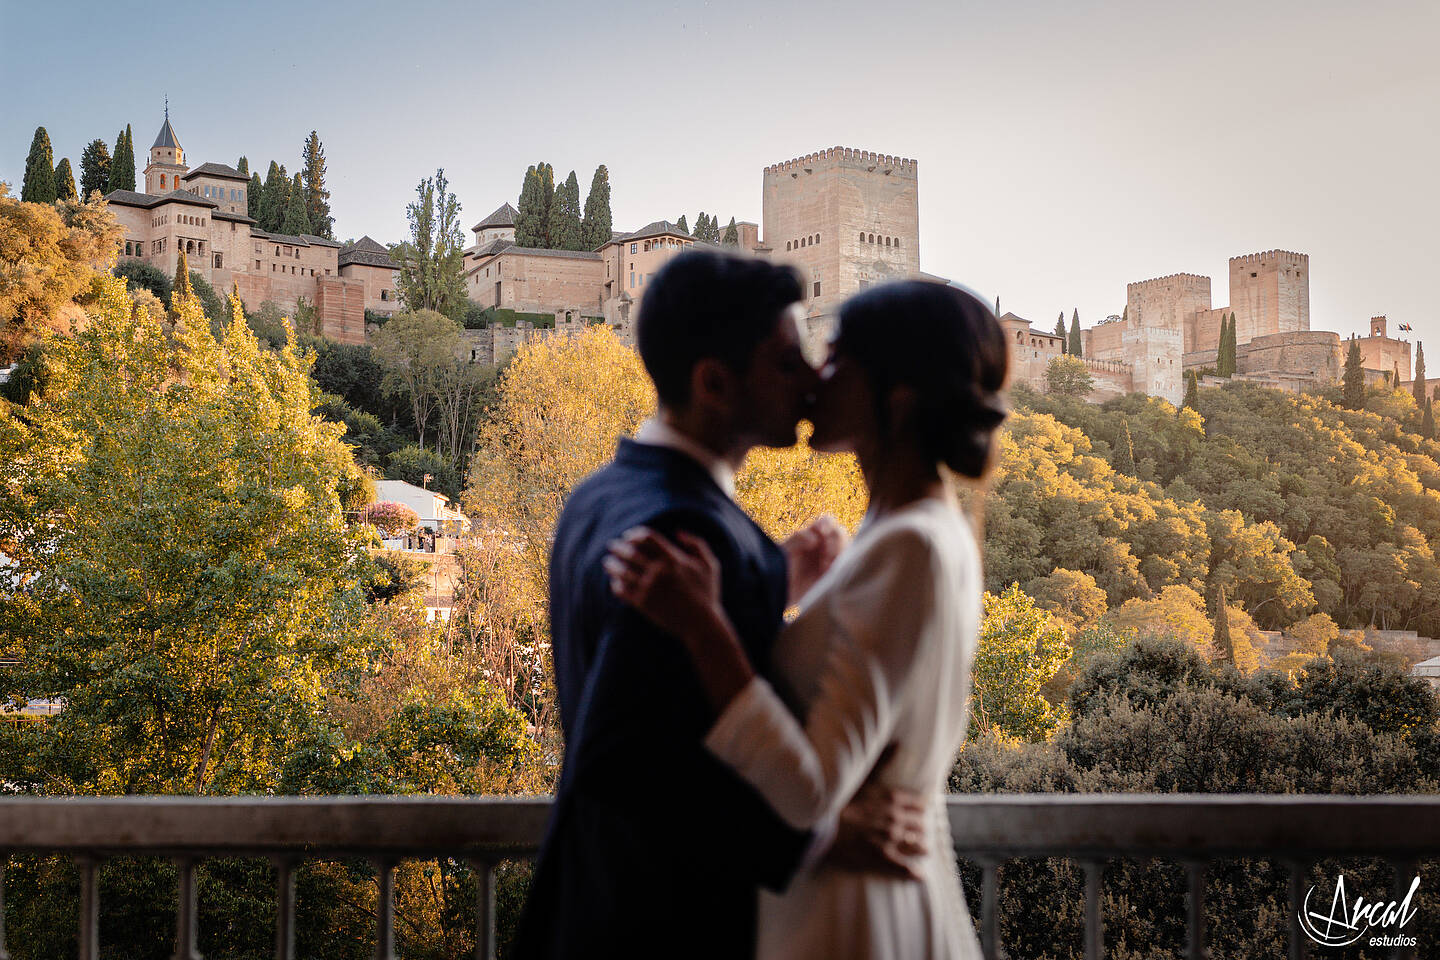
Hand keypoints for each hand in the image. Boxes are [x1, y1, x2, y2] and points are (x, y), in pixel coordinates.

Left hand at [605, 526, 721, 637]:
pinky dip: (615, 584)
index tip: (628, 536)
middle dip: (618, 547)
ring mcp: (649, 587)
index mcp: (674, 559)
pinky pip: (622, 590)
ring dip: (612, 564)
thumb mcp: (710, 565)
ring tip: (607, 562)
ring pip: (622, 570)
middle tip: (611, 546)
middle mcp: (659, 571)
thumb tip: (678, 532)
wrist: (701, 624)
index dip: (634, 534)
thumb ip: (696, 544)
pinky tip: (614, 582)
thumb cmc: (707, 594)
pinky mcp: (643, 603)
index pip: (647, 538)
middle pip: (631, 552)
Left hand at [781, 514, 848, 605]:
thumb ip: (798, 539)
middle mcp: (824, 545)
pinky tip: (827, 572)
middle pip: (840, 534)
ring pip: (845, 549)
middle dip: (836, 541)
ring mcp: (830, 560)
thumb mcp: (784, 551)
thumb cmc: (778, 568)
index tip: (821, 531)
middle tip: (826, 553)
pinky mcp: (833, 574)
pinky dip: (840, 566)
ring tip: (825, 566)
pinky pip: (845, 566)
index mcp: (813, 535)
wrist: (778, 592)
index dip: (827, 524)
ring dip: (839, 554)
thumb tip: (815, 537)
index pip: (827, 522)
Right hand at [824, 744, 927, 879]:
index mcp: (892, 799)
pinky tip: (921, 877)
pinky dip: (914, 873)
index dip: (920, 807)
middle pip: (919, 825)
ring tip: (924, 850)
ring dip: (921, 847)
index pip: (917, 804)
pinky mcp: (882, 858)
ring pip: (916, 845)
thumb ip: (881, 761)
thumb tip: (898, 744)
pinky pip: (904, 868)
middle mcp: (895, 819)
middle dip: (921, 827)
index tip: (923, 809)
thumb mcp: (862, 776)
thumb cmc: (840, 800)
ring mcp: (890, 840)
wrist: (823, 825)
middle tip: (922, 831)